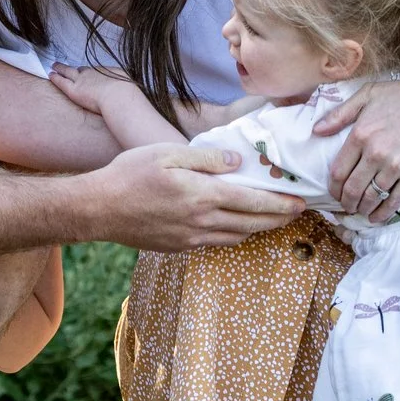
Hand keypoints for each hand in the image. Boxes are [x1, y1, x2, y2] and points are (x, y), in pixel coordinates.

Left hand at [48, 63, 140, 117]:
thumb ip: (128, 87)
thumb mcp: (130, 87)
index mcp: (107, 72)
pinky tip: (50, 74)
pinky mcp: (73, 90)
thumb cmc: (128, 95)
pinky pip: (61, 81)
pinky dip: (56, 77)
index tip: (87, 73)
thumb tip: (133, 92)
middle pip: (81, 69)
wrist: (119, 98)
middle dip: (75, 68)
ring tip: (55, 65)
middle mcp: (93, 73)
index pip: (96, 71)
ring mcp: (82, 80)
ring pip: (68, 72)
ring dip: (61, 68)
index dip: (90, 72)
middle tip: (68, 66)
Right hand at [88, 144, 302, 250]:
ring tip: (272, 220)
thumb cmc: (130, 173)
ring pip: (236, 237)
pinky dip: (234, 235)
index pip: (253, 202)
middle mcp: (202, 222)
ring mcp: (191, 238)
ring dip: (258, 229)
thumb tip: (237, 162)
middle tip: (296, 213)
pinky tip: (236, 226)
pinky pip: (216, 242)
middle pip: (251, 224)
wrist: (99, 209)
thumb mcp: (168, 153)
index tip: (300, 202)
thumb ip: (206, 158)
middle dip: (277, 219)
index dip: (280, 204)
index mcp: (202, 195)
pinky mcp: (179, 247)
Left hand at [314, 79, 399, 222]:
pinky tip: (377, 217)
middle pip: (352, 189)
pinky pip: (395, 202)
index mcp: (361, 134)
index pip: (338, 171)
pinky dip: (383, 214)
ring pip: (371, 198)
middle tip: (345, 206)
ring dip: (361, 209)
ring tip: (359, 211)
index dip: (332, 187)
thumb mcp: (369, 94)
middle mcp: (375, 154)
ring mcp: (396, 166)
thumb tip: (316, 131)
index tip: (334, 192)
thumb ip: (340, 114)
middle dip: (345, 202)